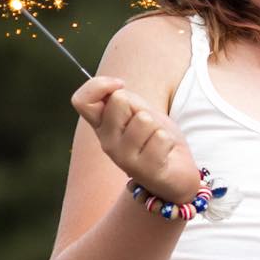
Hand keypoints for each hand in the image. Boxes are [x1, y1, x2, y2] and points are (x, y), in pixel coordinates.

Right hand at [72, 75, 202, 201]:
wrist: (178, 174)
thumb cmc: (156, 138)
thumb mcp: (140, 111)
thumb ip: (125, 99)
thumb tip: (116, 90)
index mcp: (102, 126)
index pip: (81, 101)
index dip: (98, 86)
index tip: (120, 85)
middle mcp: (107, 143)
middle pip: (118, 101)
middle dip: (139, 106)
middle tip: (147, 126)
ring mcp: (123, 159)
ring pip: (143, 119)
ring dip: (157, 126)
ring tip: (156, 140)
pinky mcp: (144, 171)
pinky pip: (160, 137)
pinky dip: (168, 140)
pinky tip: (165, 152)